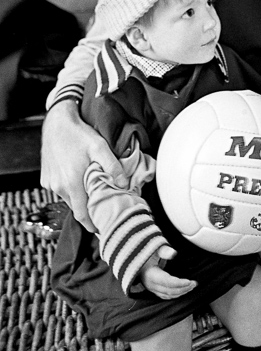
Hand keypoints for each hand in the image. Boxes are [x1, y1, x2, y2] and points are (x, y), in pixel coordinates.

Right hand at [41, 99, 128, 231]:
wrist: (57, 122)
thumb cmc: (79, 134)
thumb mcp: (100, 147)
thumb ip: (112, 167)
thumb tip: (124, 184)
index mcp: (72, 183)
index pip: (82, 215)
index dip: (91, 224)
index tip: (101, 228)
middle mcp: (59, 187)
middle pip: (76, 207)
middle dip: (87, 208)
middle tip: (101, 204)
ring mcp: (50, 183)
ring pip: (67, 198)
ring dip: (78, 195)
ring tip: (90, 186)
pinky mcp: (45, 178)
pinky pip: (59, 189)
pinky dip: (68, 187)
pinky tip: (76, 175)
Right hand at [139, 245, 196, 298]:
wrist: (136, 258)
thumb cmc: (145, 252)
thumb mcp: (154, 248)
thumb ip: (164, 250)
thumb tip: (173, 253)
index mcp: (150, 275)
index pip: (167, 282)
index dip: (179, 283)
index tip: (189, 281)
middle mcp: (150, 284)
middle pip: (169, 290)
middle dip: (183, 288)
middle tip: (194, 283)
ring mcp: (151, 288)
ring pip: (168, 295)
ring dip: (181, 292)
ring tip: (191, 287)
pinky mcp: (153, 289)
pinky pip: (165, 296)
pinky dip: (175, 295)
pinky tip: (182, 291)